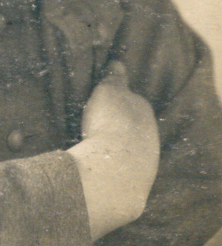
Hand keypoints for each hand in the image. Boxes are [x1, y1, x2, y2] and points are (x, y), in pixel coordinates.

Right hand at [68, 60, 159, 240]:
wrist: (115, 171)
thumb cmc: (110, 124)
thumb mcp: (108, 90)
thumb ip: (115, 76)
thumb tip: (119, 62)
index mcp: (143, 108)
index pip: (131, 98)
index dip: (116, 99)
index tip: (101, 102)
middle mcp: (151, 133)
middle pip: (132, 125)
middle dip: (118, 125)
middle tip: (95, 125)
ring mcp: (146, 160)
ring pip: (129, 148)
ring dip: (115, 147)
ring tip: (94, 147)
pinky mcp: (136, 182)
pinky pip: (122, 168)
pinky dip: (113, 165)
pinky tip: (98, 166)